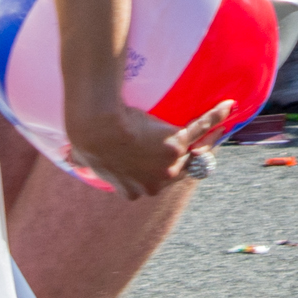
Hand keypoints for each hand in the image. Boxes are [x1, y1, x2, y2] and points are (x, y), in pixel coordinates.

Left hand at [64, 98, 232, 199]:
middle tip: (203, 146)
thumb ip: (83, 161)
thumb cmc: (87, 140)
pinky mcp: (176, 145)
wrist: (97, 129)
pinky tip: (227, 107)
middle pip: (181, 173)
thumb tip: (70, 156)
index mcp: (134, 190)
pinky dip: (215, 119)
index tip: (169, 160)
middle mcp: (155, 184)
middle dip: (192, 160)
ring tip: (219, 128)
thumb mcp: (84, 157)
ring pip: (195, 154)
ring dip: (209, 140)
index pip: (155, 181)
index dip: (164, 169)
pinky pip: (200, 131)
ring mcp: (168, 166)